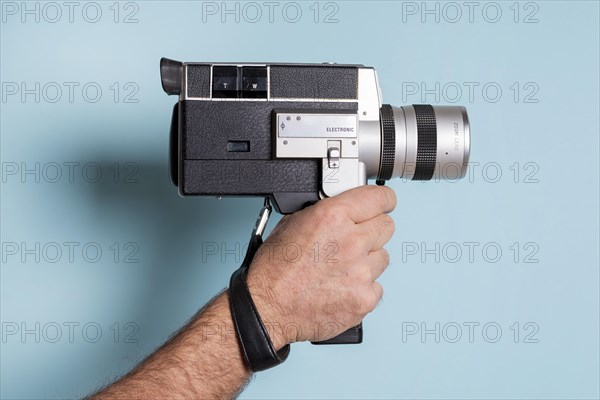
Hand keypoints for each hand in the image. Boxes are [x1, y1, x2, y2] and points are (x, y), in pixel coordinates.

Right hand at [246, 185, 395, 347]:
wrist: (268, 307)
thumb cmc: (275, 269)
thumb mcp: (293, 223)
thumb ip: (326, 212)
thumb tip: (345, 208)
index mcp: (333, 216)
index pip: (380, 198)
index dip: (383, 201)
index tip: (384, 204)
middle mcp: (351, 242)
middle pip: (387, 226)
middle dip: (372, 231)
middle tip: (355, 241)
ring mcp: (361, 272)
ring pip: (383, 257)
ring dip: (367, 261)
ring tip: (341, 269)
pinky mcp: (365, 298)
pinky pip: (377, 286)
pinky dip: (363, 287)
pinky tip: (342, 287)